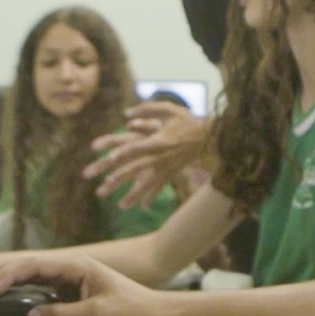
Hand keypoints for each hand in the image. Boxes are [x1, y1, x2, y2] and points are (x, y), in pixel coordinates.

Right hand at [0, 256, 171, 315]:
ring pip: (34, 282)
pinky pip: (44, 296)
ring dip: (12, 290)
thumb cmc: (134, 312)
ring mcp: (71, 283)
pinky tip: (13, 310)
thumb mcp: (98, 315)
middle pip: (29, 270)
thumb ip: (63, 315)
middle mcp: (71, 270)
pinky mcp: (73, 296)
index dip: (8, 277)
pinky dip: (26, 301)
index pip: (34, 266)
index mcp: (77, 266)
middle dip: (3, 281)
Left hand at [85, 103, 205, 208]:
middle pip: (136, 168)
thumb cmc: (188, 121)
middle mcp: (160, 156)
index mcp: (158, 140)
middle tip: (103, 187)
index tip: (107, 159)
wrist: (211, 137)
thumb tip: (125, 114)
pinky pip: (159, 186)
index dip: (121, 153)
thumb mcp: (169, 109)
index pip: (136, 147)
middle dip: (118, 178)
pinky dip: (150, 196)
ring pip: (146, 183)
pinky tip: (142, 206)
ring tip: (119, 205)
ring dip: (133, 195)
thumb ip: (147, 109)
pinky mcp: (172, 172)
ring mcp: (166, 167)